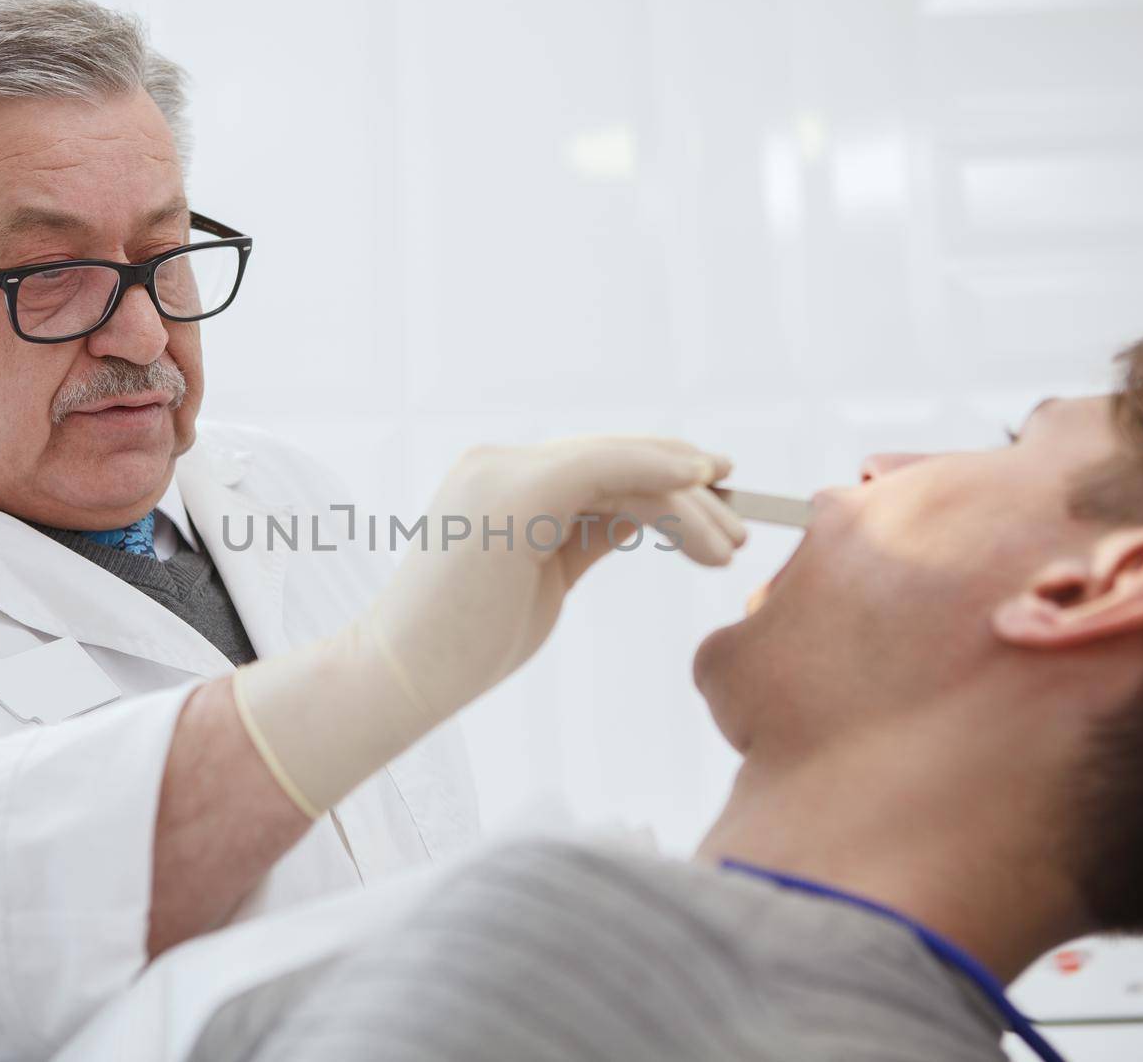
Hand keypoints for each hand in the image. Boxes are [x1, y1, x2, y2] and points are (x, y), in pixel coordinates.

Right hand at [233, 436, 745, 816]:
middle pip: (616, 462)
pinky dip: (655, 469)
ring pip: (618, 467)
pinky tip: (700, 485)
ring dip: (686, 502)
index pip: (600, 468)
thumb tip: (647, 511)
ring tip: (731, 548)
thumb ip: (589, 534)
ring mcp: (500, 472)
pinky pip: (600, 467)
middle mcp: (497, 464)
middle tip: (742, 529)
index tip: (720, 498)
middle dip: (688, 492)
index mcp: (502, 483)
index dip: (665, 475)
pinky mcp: (512, 492)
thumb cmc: (465, 646)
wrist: (399, 679)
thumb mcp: (546, 577)